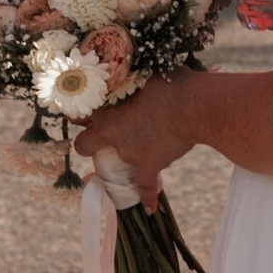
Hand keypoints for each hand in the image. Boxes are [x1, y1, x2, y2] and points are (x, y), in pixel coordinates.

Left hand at [78, 73, 194, 209]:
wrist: (193, 106)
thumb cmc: (170, 83)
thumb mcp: (144, 72)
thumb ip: (131, 76)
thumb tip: (131, 65)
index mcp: (105, 110)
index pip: (80, 116)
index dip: (82, 115)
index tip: (87, 112)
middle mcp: (111, 135)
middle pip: (84, 145)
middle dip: (88, 143)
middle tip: (101, 136)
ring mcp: (129, 154)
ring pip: (117, 162)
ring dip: (126, 154)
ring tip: (145, 143)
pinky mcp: (148, 167)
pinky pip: (145, 187)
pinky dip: (147, 197)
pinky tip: (149, 208)